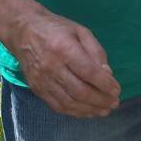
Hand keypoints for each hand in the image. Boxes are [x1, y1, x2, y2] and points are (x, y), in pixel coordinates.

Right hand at [4, 7, 121, 116]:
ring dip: (90, 109)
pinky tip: (87, 111)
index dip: (105, 84)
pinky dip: (74, 111)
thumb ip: (96, 51)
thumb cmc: (57, 28)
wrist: (23, 31)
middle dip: (100, 100)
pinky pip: (57, 106)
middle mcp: (52, 66)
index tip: (117, 89)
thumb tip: (107, 73)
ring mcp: (42, 80)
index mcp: (64, 48)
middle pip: (79, 90)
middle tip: (114, 102)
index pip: (88, 72)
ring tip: (105, 110)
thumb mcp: (81, 31)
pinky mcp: (37, 89)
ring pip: (69, 102)